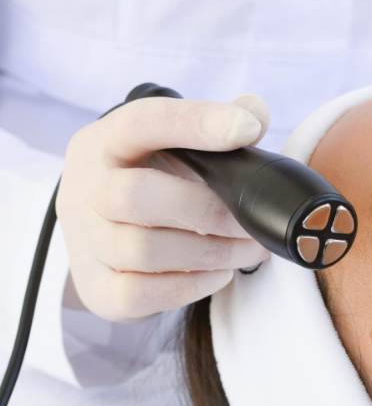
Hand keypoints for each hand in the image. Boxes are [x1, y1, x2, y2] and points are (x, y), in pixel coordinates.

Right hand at [56, 94, 272, 321]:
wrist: (108, 231)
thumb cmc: (152, 180)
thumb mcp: (177, 145)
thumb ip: (219, 124)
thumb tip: (255, 112)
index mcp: (103, 142)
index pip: (142, 122)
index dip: (196, 123)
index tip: (249, 128)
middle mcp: (81, 188)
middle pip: (136, 196)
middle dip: (209, 212)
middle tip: (253, 223)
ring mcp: (82, 242)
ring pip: (142, 250)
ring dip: (211, 253)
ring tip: (249, 250)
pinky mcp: (96, 289)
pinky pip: (139, 293)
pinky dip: (190, 286)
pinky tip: (219, 273)